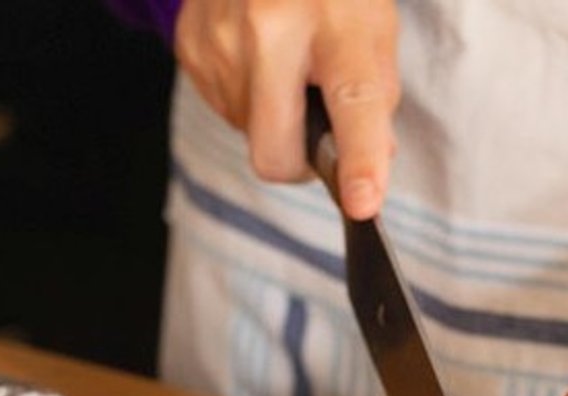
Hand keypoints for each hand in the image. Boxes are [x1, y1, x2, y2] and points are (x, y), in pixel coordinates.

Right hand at [173, 0, 399, 219]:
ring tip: (285, 64)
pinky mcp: (190, 45)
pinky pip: (223, 108)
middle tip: (317, 132)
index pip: (353, 101)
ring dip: (272, 118)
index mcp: (334, 21)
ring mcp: (221, 39)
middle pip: (274, 150)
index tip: (361, 202)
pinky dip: (246, 96)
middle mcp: (270, 29)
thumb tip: (369, 161)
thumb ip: (377, 96)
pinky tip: (256, 55)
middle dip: (298, 162)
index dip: (359, 159)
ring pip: (248, 133)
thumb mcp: (373, 24)